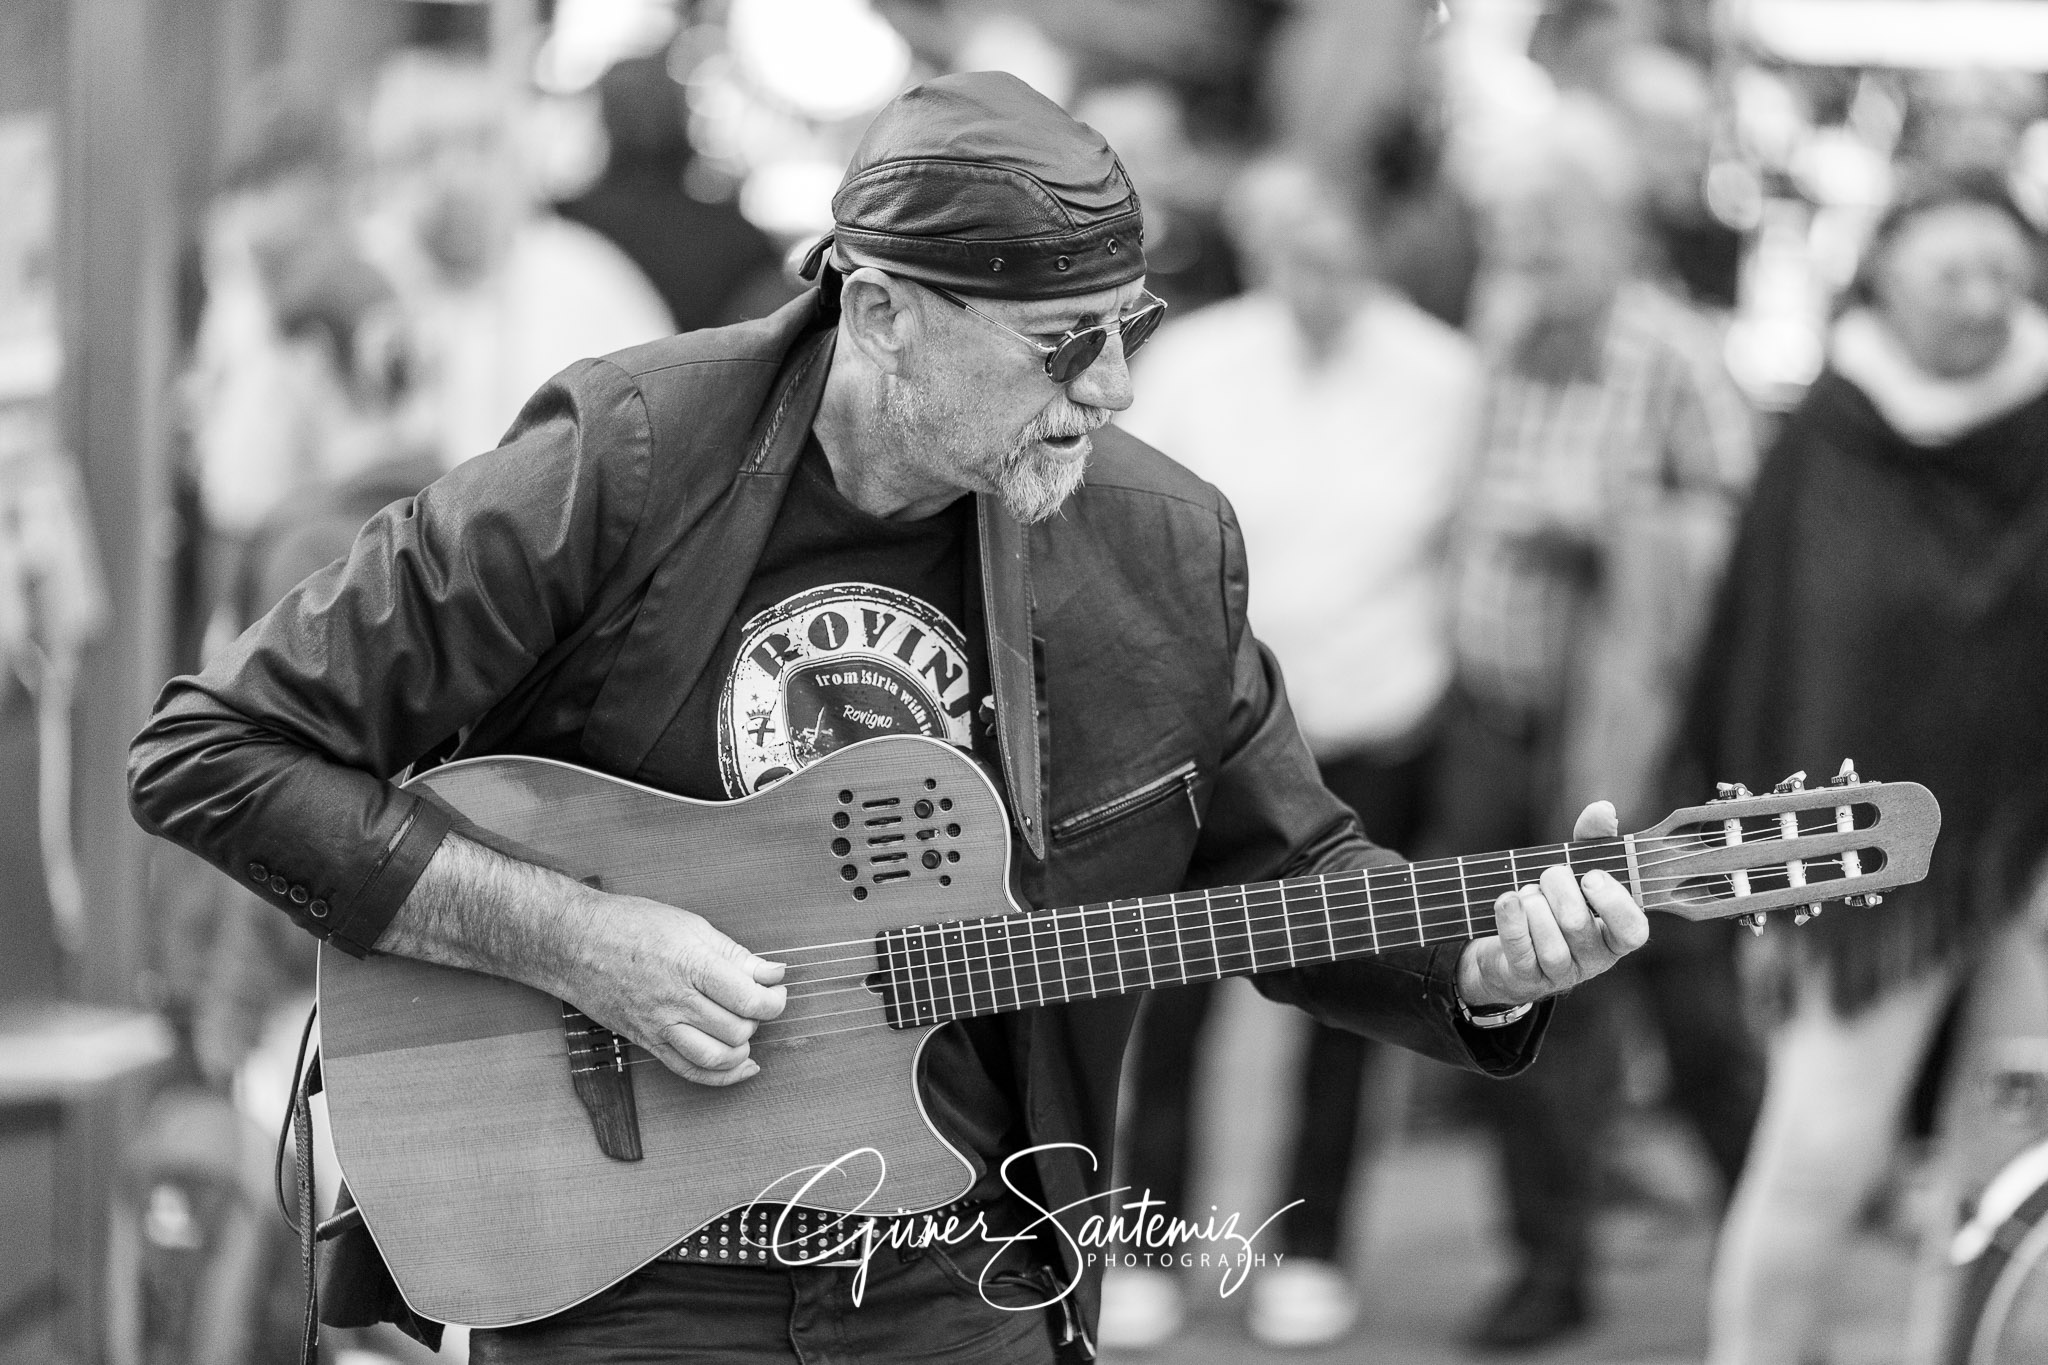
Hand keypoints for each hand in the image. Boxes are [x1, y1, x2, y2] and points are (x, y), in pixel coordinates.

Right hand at [558, 891, 786, 1086]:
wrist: (575, 943)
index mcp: (692, 966)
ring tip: (744, 1029)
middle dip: (757, 1019)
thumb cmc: (630, 925)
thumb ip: (736, 955)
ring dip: (742, 1049)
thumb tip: (773, 973)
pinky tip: (739, 1066)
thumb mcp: (692, 926)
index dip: (774, 1000)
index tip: (775, 989)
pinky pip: (689, 1071)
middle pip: (738, 1030)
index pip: (750, 999)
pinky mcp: (648, 1042)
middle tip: (755, 1001)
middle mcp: (677, 1002)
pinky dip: (721, 1075)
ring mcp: (660, 1026)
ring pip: (717, 1058)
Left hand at [1455, 800, 1650, 1008]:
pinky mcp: (1527, 978)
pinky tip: (1508, 899)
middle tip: (1549, 876)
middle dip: (1558, 889)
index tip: (1591, 876)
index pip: (1633, 930)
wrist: (1508, 947)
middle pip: (1579, 925)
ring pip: (1551, 943)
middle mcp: (1594, 959)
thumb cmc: (1553, 903)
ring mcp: (1561, 973)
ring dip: (1534, 906)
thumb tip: (1603, 809)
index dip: (1614, 903)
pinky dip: (1512, 920)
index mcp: (1615, 934)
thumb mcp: (1575, 870)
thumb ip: (1592, 841)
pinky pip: (1521, 949)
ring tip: (1529, 894)